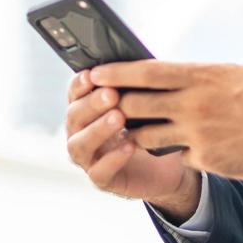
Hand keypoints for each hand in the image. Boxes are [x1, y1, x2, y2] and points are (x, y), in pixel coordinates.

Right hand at [63, 70, 198, 209]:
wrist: (169, 167)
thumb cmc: (153, 127)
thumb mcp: (145, 104)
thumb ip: (133, 86)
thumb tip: (134, 62)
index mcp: (88, 110)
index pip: (74, 94)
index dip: (79, 84)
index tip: (92, 74)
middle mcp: (81, 133)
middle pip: (73, 117)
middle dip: (91, 104)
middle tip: (111, 94)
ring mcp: (89, 159)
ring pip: (78, 145)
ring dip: (97, 130)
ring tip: (118, 118)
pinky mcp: (102, 180)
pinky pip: (99, 172)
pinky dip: (112, 158)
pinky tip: (128, 145)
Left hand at [87, 60, 242, 181]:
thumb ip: (217, 73)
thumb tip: (205, 71)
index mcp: (202, 75)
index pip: (145, 72)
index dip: (116, 73)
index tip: (95, 73)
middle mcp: (194, 103)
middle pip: (135, 104)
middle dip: (116, 106)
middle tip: (105, 106)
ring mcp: (198, 133)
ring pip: (145, 135)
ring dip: (136, 134)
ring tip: (129, 132)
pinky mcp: (206, 159)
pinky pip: (174, 155)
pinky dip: (170, 152)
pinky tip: (172, 150)